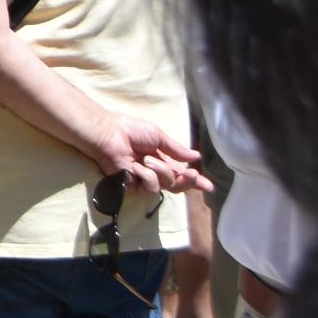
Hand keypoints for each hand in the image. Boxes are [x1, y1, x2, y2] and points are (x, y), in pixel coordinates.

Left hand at [97, 118, 211, 197]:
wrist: (108, 134)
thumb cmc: (130, 130)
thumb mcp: (158, 136)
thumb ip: (176, 150)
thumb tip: (196, 157)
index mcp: (162, 160)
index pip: (181, 174)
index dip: (195, 181)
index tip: (208, 186)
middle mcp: (155, 172)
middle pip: (177, 186)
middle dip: (187, 181)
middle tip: (189, 174)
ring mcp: (143, 180)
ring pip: (165, 186)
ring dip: (160, 171)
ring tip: (146, 159)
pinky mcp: (132, 186)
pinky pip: (149, 187)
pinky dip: (146, 176)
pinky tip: (136, 167)